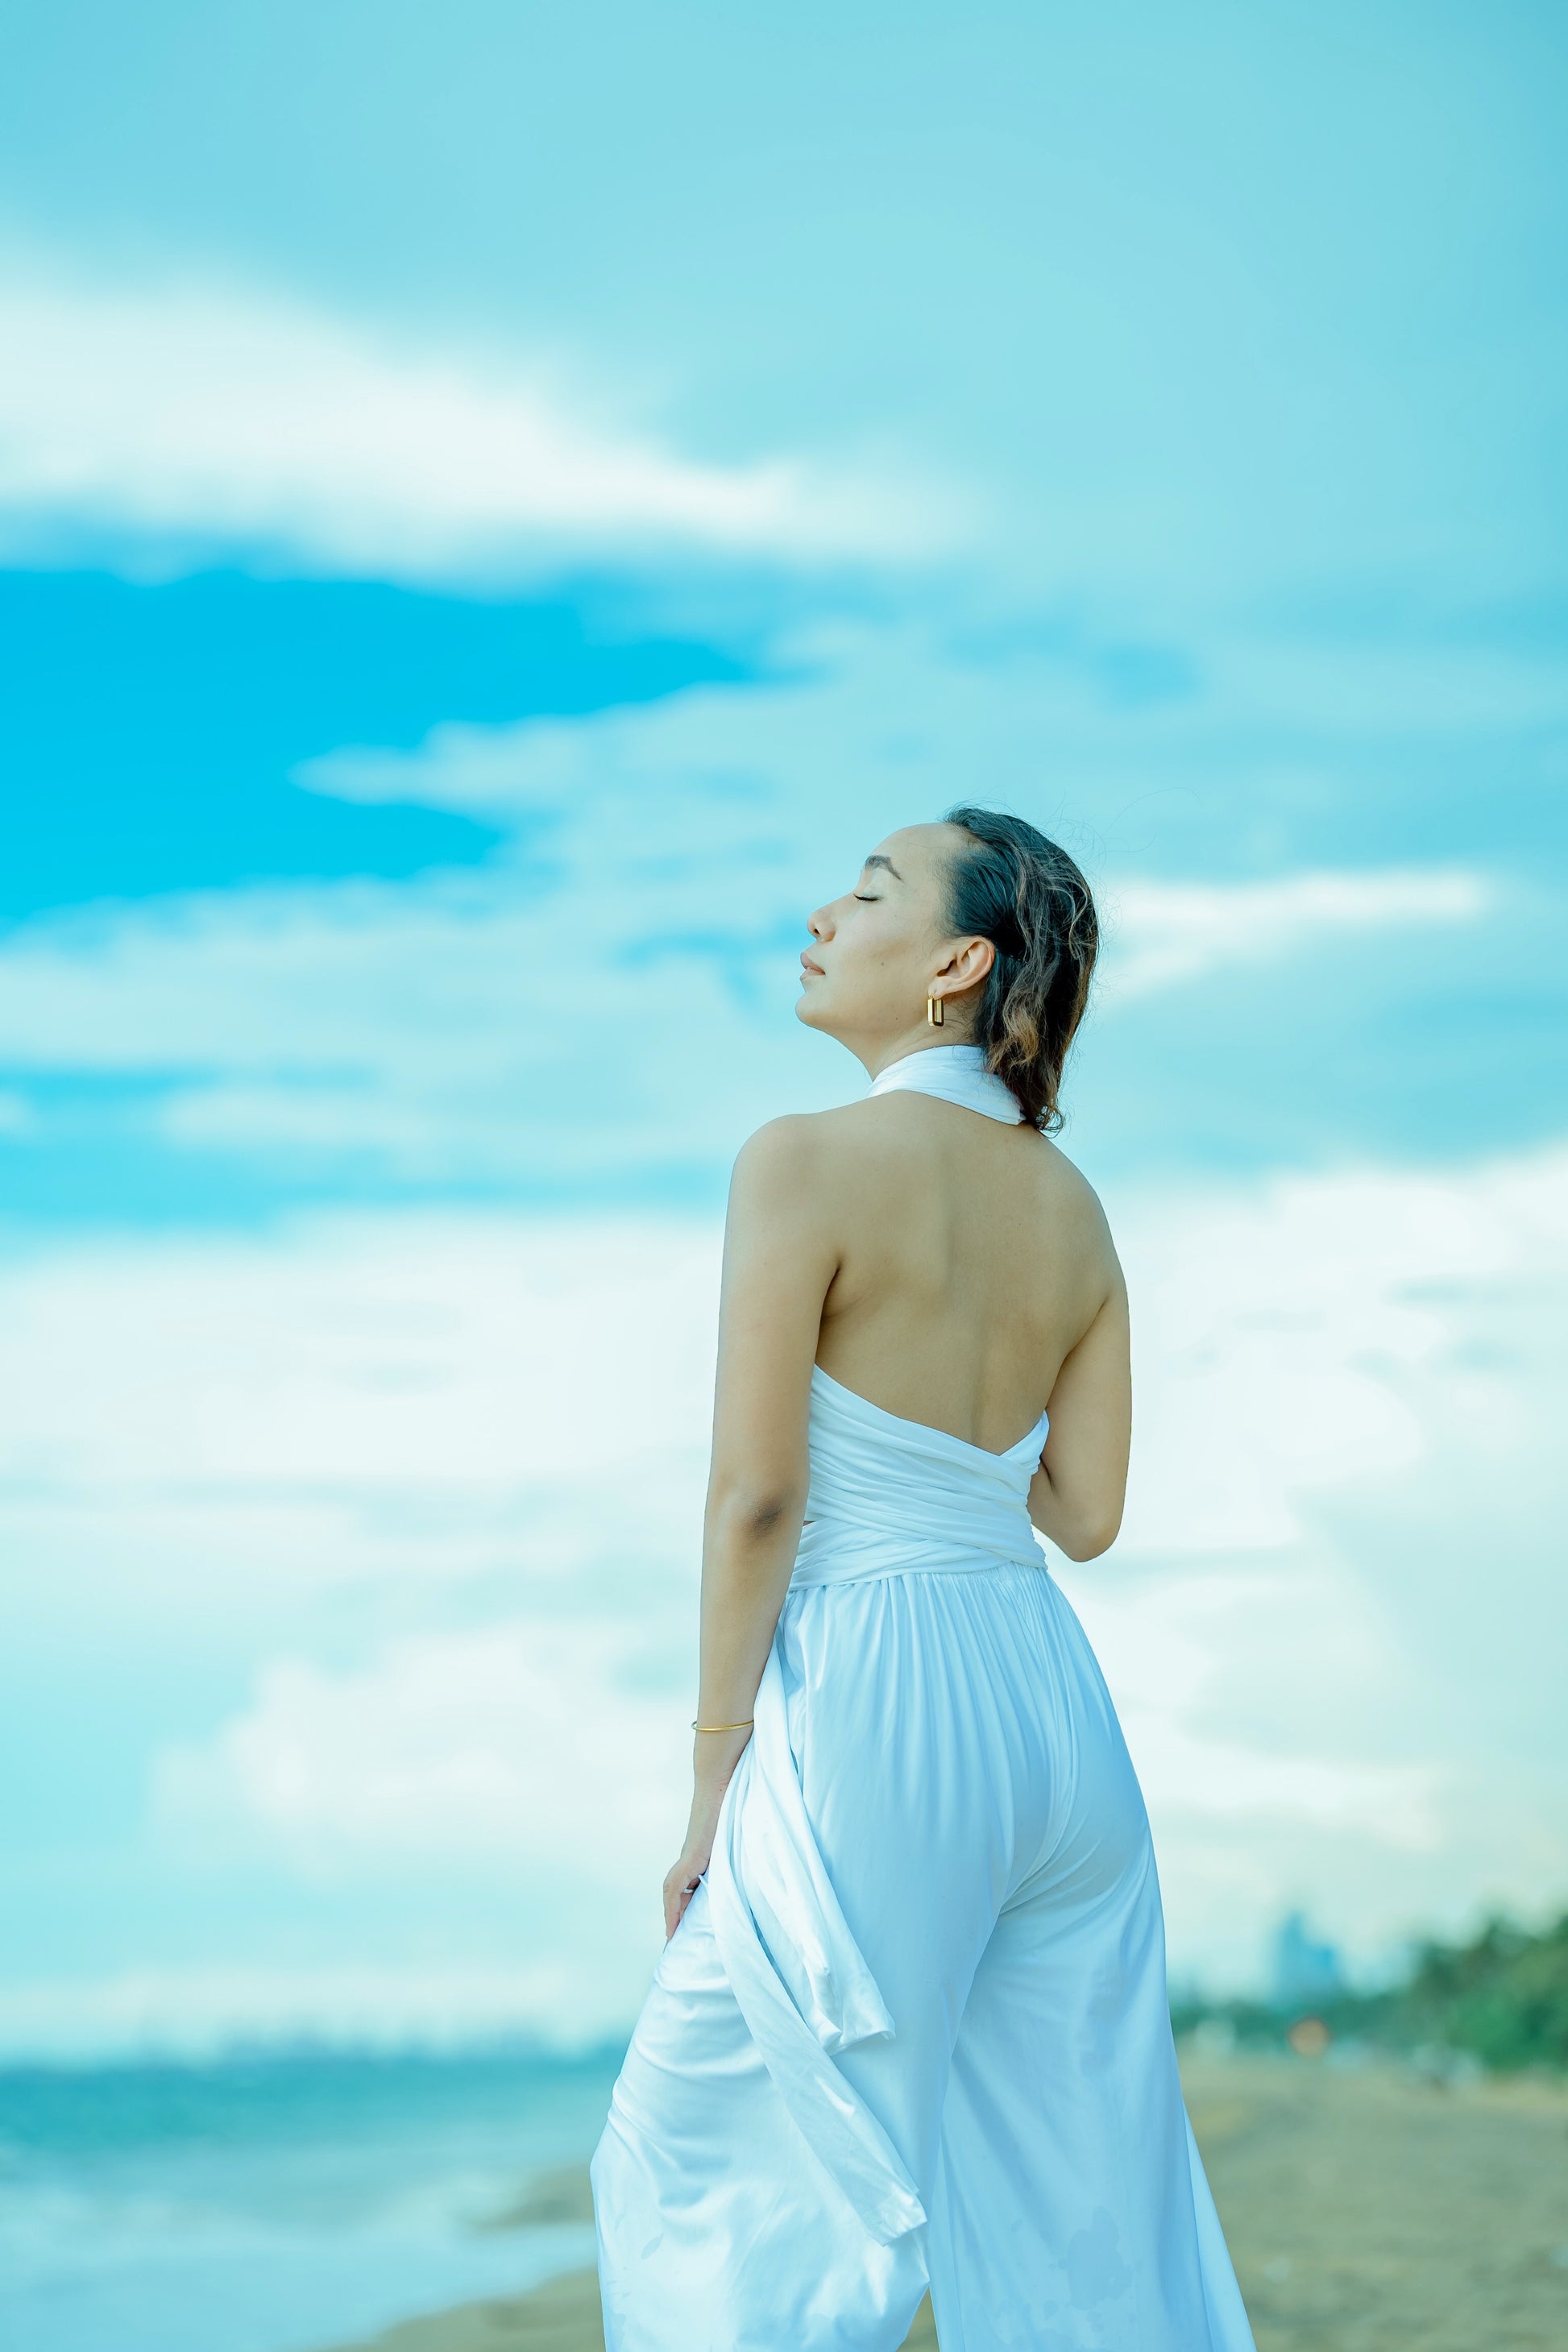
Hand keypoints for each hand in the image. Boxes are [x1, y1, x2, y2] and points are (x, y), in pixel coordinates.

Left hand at [663, 1722, 752, 1937]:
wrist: (723, 1775)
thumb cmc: (739, 1795)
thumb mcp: (748, 1828)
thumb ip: (751, 1842)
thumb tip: (774, 1852)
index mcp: (707, 1849)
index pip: (692, 1882)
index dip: (688, 1904)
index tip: (689, 1925)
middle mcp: (695, 1853)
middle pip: (679, 1891)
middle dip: (678, 1915)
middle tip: (679, 1940)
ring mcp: (690, 1853)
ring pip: (673, 1891)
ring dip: (673, 1915)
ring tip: (674, 1939)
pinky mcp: (691, 1853)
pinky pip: (675, 1888)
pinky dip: (672, 1907)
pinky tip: (673, 1925)